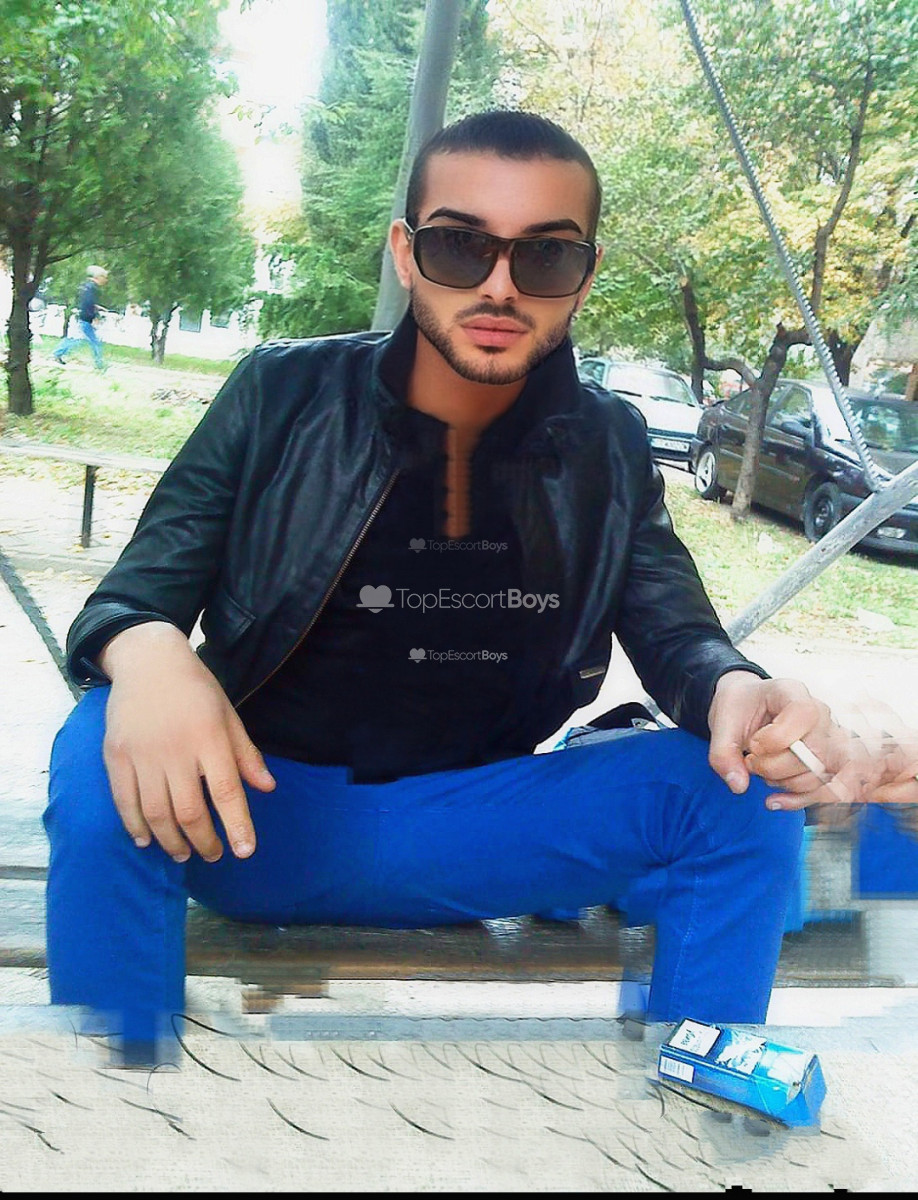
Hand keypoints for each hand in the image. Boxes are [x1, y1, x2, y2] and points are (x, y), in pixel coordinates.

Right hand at [100, 622, 275, 861]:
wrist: (148, 660)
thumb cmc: (196, 689)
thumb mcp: (228, 715)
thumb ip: (246, 754)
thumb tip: (267, 788)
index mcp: (209, 739)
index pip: (226, 791)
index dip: (237, 825)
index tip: (245, 851)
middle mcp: (176, 750)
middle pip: (189, 811)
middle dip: (204, 841)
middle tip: (214, 855)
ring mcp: (142, 754)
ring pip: (156, 813)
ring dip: (171, 842)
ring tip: (183, 854)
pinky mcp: (116, 755)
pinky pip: (124, 801)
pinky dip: (135, 826)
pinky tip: (146, 840)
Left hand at [707, 671, 876, 809]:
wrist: (746, 708)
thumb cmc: (740, 707)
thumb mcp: (722, 721)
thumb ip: (723, 752)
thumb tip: (739, 785)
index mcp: (793, 693)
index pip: (803, 714)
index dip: (777, 738)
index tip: (752, 744)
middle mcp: (819, 714)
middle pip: (815, 752)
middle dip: (775, 768)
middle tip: (750, 761)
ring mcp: (828, 739)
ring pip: (821, 775)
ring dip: (785, 784)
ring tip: (762, 773)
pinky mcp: (827, 762)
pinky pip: (827, 790)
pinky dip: (800, 801)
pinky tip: (775, 800)